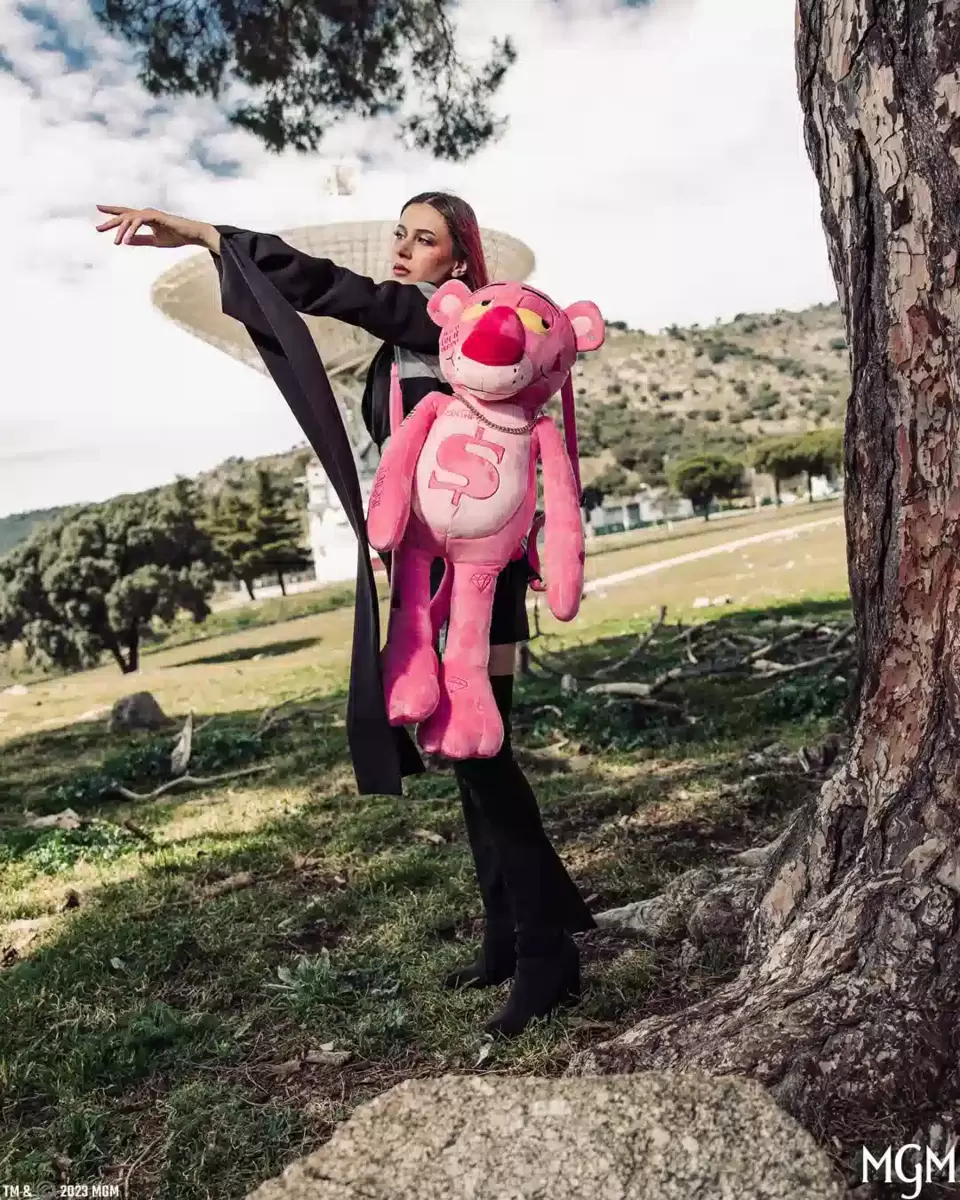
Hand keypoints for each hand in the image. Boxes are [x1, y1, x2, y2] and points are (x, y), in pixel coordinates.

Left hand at [94, 205, 215, 249]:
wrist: (192, 235)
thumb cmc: (176, 237)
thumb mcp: (155, 241)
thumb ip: (140, 240)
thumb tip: (126, 241)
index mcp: (145, 218)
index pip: (125, 214)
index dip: (112, 212)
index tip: (98, 209)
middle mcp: (145, 213)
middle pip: (124, 215)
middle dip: (110, 222)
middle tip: (98, 229)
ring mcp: (150, 214)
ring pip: (130, 219)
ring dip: (121, 231)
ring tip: (116, 242)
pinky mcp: (156, 217)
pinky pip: (139, 222)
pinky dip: (132, 230)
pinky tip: (127, 239)